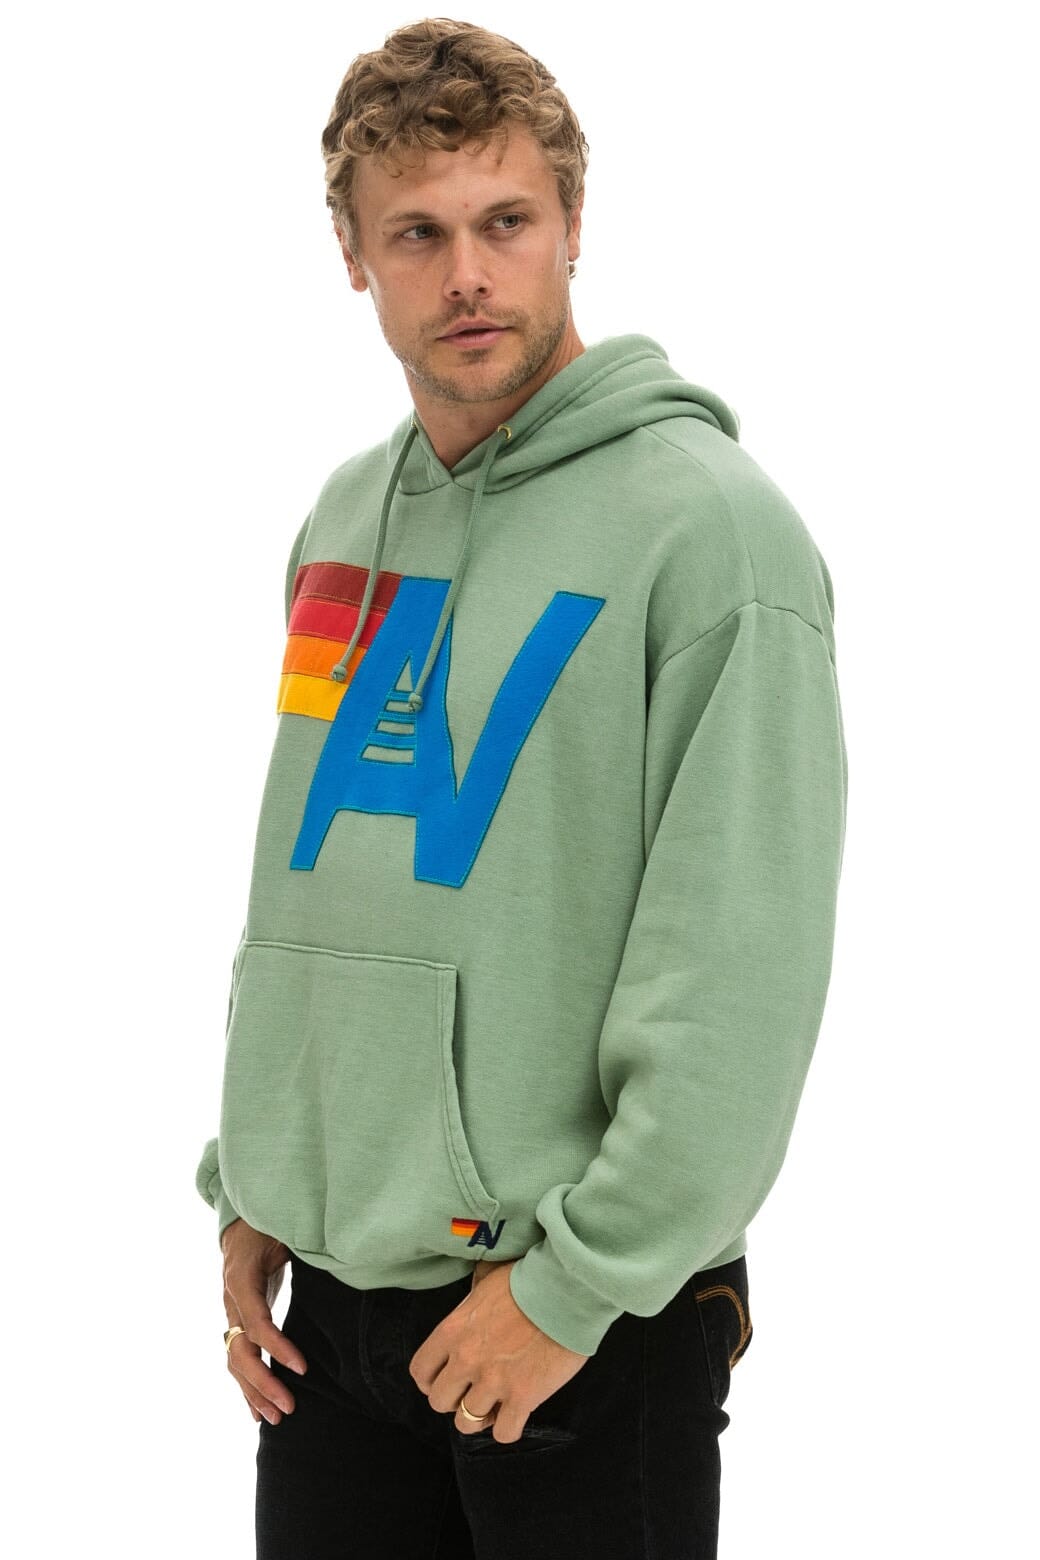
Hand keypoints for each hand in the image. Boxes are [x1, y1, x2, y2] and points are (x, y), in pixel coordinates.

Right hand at [221, 1217, 306, 1424]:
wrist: (242, 1221)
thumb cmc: (268, 1224)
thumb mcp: (283, 1229)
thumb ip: (303, 1244)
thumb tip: (338, 1253)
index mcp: (241, 1277)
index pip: (256, 1322)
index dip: (277, 1346)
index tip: (302, 1367)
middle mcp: (230, 1299)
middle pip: (240, 1351)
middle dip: (262, 1383)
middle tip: (289, 1408)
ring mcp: (230, 1312)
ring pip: (234, 1360)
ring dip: (253, 1392)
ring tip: (276, 1419)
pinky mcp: (237, 1320)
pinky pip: (237, 1358)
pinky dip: (246, 1386)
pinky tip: (257, 1411)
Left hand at [408, 1258, 589, 1443]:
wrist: (565, 1290)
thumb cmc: (528, 1278)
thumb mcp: (487, 1280)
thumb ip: (472, 1297)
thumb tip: (472, 1297)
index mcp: (453, 1330)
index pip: (421, 1370)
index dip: (430, 1381)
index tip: (445, 1379)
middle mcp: (466, 1359)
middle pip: (439, 1402)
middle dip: (454, 1400)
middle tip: (473, 1390)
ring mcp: (494, 1381)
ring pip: (467, 1423)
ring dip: (480, 1416)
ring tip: (495, 1404)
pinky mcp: (523, 1397)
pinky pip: (504, 1433)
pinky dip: (508, 1428)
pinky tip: (516, 1413)